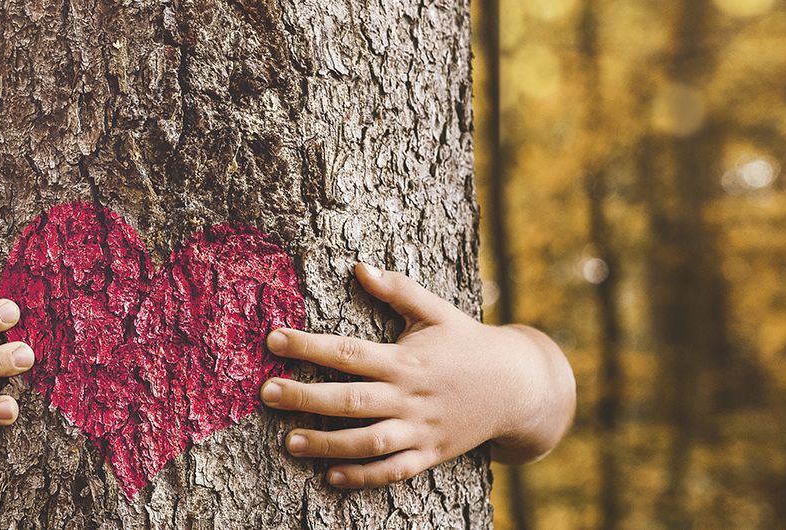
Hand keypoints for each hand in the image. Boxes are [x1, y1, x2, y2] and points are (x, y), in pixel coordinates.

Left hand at [259, 263, 574, 488]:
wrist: (519, 387)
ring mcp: (421, 429)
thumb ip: (398, 289)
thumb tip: (360, 266)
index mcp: (406, 359)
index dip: (308, 345)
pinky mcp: (430, 454)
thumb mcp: (437, 311)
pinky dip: (364, 476)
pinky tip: (331, 476)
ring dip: (327, 444)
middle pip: (350, 399)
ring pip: (368, 441)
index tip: (273, 339)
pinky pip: (394, 470)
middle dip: (305, 397)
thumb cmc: (469, 343)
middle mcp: (410, 396)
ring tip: (289, 442)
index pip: (348, 352)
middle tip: (266, 392)